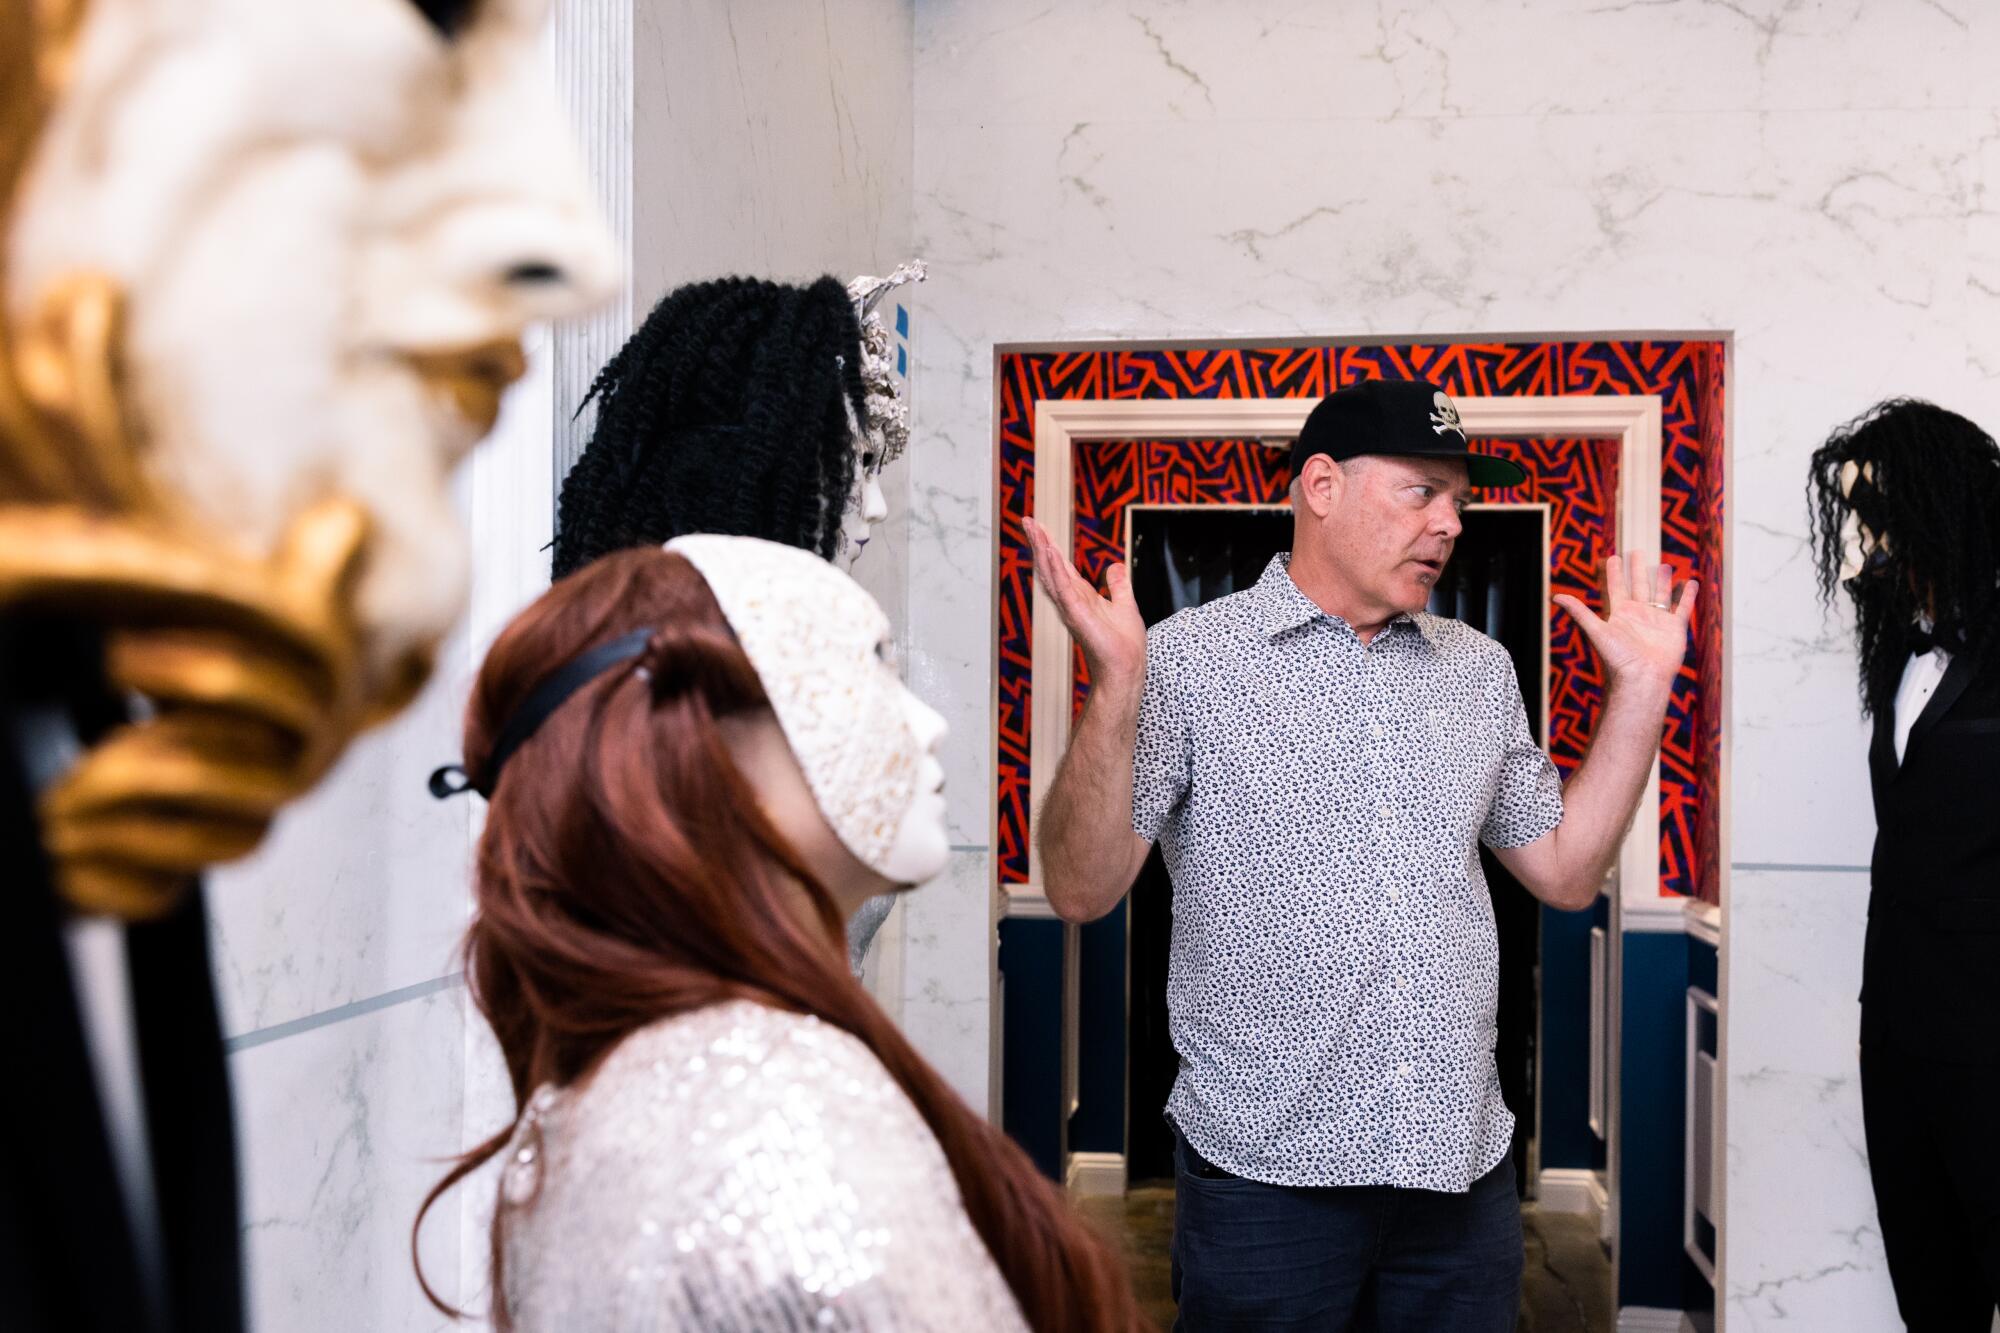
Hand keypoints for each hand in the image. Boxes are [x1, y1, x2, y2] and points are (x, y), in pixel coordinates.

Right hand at [1023, 516, 1146, 684]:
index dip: (1050, 545)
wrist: (1126, 668)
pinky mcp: (1077, 615)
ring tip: (1033, 529)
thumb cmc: (1124, 645)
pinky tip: (1051, 552)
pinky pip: (1063, 589)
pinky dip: (1056, 570)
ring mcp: (1071, 607)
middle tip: (1027, 520)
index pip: (1062, 566)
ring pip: (1052, 574)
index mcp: (1081, 596)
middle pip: (1051, 566)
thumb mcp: (1125, 604)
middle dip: (1039, 542)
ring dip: (1042, 550)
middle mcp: (1071, 600)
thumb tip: (1115, 566)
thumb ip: (1118, 585)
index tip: (1039, 527)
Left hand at [1553, 554, 1694, 687]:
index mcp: (1620, 614)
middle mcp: (1639, 615)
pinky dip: (1687, 596)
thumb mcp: (1596, 631)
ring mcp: (1657, 621)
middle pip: (1639, 586)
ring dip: (1663, 580)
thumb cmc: (1618, 658)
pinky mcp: (1675, 628)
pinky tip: (1690, 583)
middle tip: (1637, 552)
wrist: (1641, 678)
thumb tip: (1555, 597)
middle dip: (1637, 570)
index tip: (1613, 558)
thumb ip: (1579, 612)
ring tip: (1665, 565)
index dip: (1614, 573)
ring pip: (1661, 595)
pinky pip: (1682, 608)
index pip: (1616, 588)